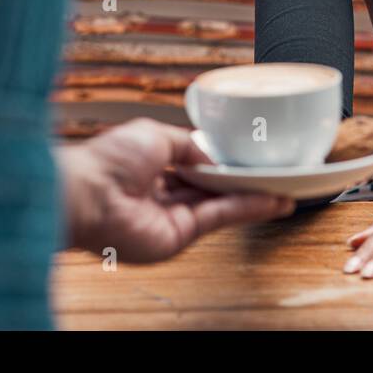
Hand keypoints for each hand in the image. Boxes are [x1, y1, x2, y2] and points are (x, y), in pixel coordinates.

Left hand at [60, 117, 296, 261]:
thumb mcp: (155, 135)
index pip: (193, 165)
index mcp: (150, 165)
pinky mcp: (179, 237)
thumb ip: (189, 145)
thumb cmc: (108, 161)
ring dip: (253, 197)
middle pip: (210, 188)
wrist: (87, 194)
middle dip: (242, 182)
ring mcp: (171, 217)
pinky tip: (270, 200)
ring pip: (220, 204)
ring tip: (284, 189)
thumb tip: (215, 155)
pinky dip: (247, 208)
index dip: (220, 162)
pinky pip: (219, 217)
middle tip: (274, 174)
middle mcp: (161, 193)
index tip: (247, 157)